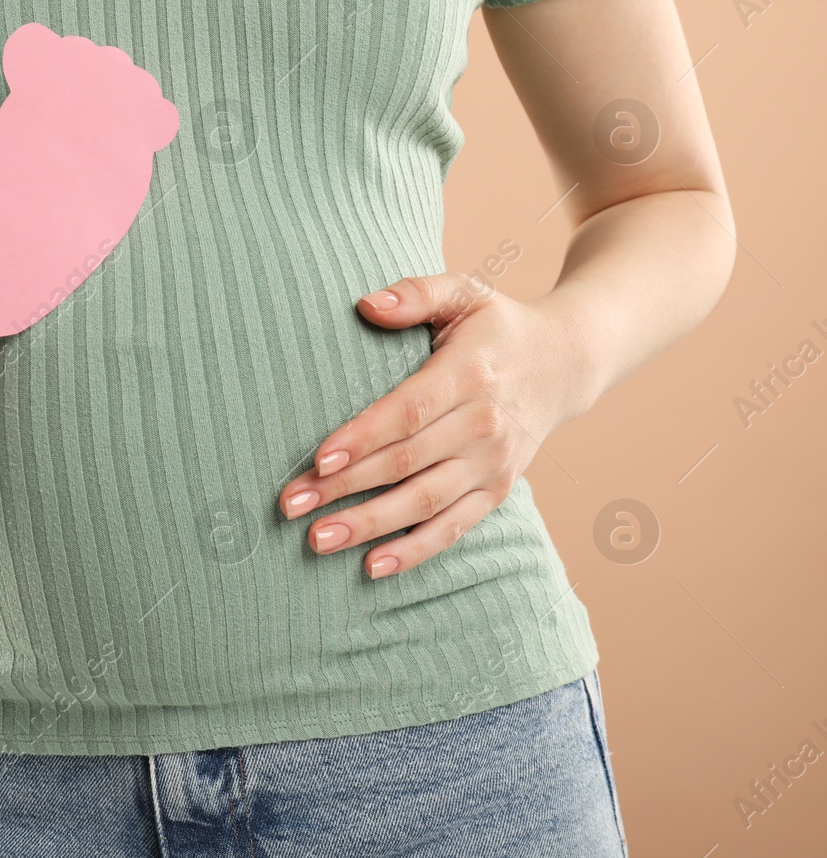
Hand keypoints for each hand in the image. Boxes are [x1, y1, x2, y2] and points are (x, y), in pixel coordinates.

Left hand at [279, 273, 579, 578]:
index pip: (409, 413)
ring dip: (370, 526)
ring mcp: (494, 463)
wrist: (566, 363)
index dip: (363, 438)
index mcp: (470, 375)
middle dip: (345, 488)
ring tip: (318, 539)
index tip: (318, 460)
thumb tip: (366, 305)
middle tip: (291, 504)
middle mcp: (485, 425)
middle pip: (406, 464)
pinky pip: (454, 528)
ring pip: (425, 503)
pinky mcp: (498, 490)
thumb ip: (416, 293)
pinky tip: (371, 566)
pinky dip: (414, 550)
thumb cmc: (497, 325)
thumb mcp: (465, 291)